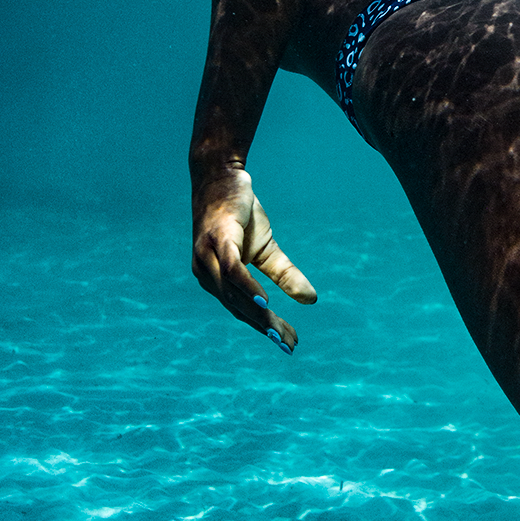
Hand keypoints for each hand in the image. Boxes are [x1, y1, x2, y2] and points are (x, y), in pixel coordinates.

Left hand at [191, 166, 315, 351]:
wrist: (222, 176)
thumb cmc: (240, 214)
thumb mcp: (267, 249)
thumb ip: (284, 275)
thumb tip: (311, 300)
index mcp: (217, 279)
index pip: (244, 310)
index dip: (266, 328)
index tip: (289, 344)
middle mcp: (207, 274)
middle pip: (239, 308)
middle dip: (264, 327)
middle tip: (289, 344)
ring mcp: (208, 258)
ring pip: (234, 295)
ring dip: (258, 315)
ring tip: (277, 332)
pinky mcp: (217, 240)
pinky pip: (232, 271)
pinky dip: (247, 288)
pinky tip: (263, 303)